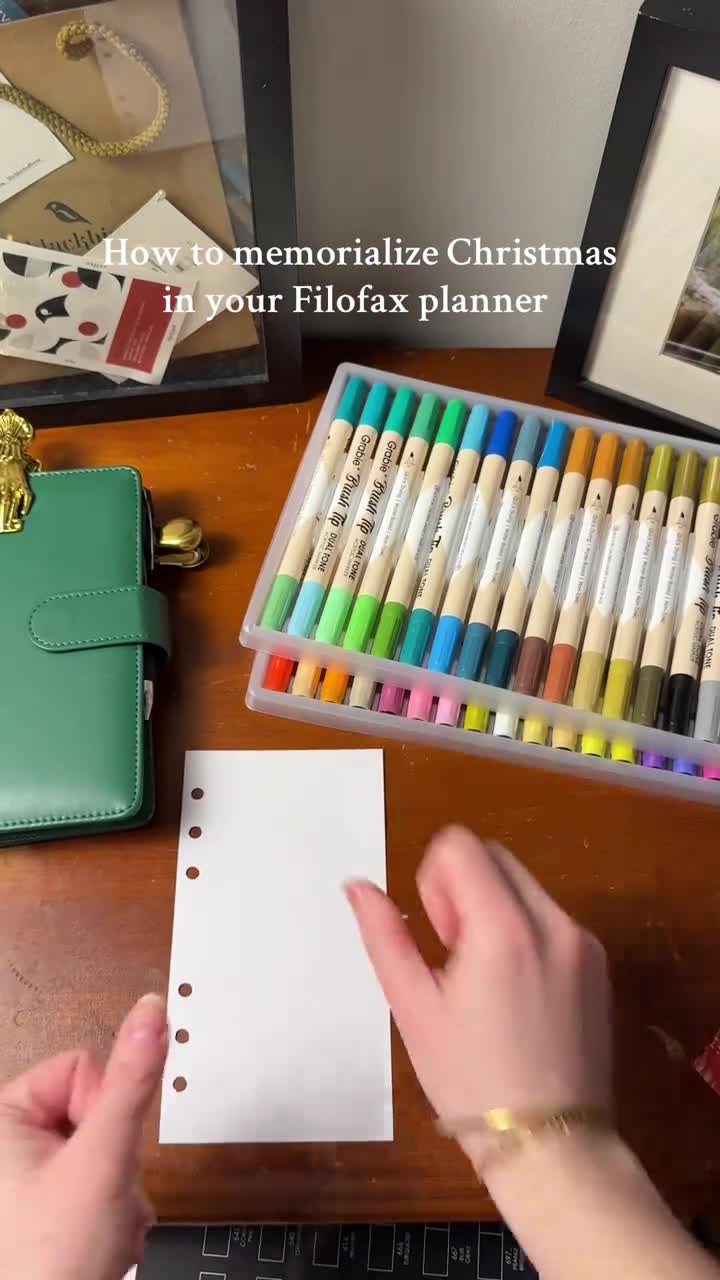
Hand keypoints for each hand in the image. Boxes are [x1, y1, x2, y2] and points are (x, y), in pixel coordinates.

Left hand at [0, 994, 167, 1279]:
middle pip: (94, 1107)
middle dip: (113, 1156)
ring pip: (101, 1146)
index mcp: (1, 1118)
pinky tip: (99, 1238)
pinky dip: (109, 1207)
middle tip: (97, 1196)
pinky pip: (95, 1178)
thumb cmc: (52, 1261)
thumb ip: (131, 1082)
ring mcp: (23, 1177)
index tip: (94, 1153)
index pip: (80, 1068)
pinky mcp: (40, 1205)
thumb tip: (150, 1011)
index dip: (102, 1109)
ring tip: (99, 1224)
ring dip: (117, 1186)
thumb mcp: (104, 1158)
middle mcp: (7, 1143)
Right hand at [346, 827, 611, 1170]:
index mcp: (503, 929)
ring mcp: (583, 942)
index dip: (433, 879)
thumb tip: (357, 885)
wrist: (551, 1146)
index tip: (436, 934)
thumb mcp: (414, 1010)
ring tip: (485, 981)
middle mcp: (553, 922)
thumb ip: (384, 936)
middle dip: (463, 888)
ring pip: (523, 884)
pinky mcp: (598, 963)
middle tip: (454, 956)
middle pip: (495, 856)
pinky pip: (550, 917)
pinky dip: (523, 933)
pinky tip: (515, 994)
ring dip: (493, 909)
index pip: (461, 845)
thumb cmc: (469, 1080)